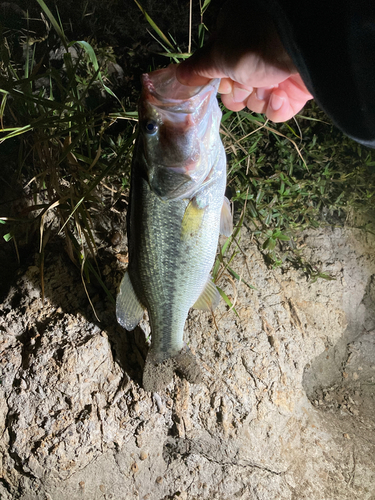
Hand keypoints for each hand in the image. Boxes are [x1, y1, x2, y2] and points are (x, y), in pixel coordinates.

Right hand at [176, 1, 312, 121]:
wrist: (304, 47)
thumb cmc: (256, 43)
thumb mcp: (219, 54)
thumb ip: (199, 68)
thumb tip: (177, 75)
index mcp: (237, 36)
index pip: (219, 67)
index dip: (219, 79)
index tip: (223, 81)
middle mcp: (257, 53)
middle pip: (237, 87)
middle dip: (239, 92)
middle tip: (245, 84)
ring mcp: (278, 71)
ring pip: (257, 100)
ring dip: (258, 98)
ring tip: (267, 86)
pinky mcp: (296, 88)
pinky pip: (279, 109)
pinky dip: (278, 107)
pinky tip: (281, 95)